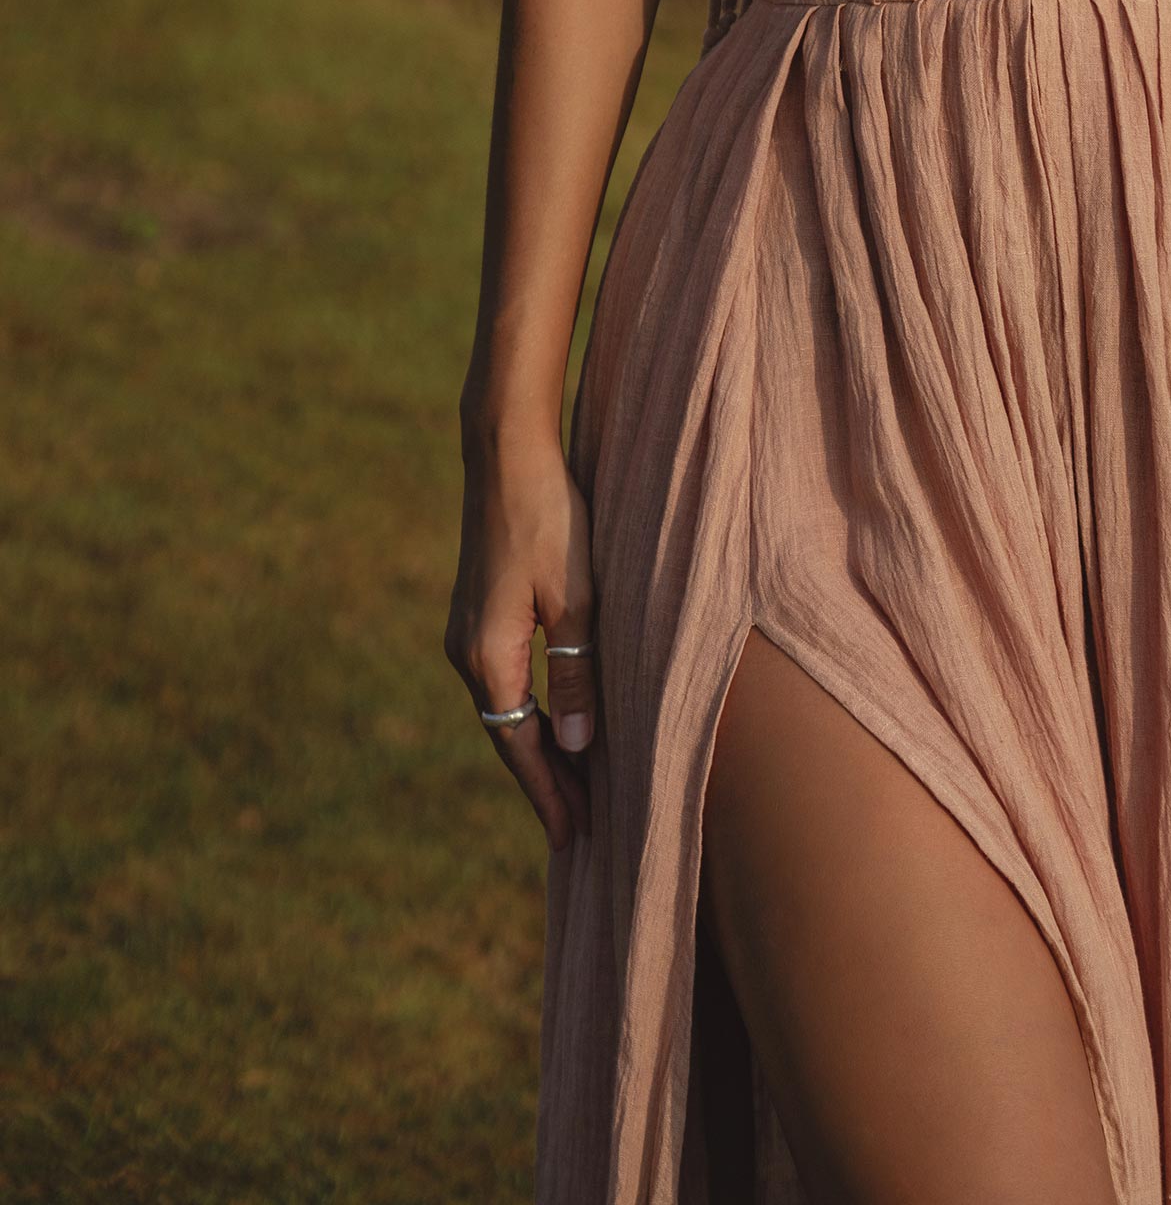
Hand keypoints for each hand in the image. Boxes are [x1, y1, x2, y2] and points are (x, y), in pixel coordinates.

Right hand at [444, 437, 597, 850]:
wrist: (505, 454)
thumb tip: (579, 748)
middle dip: (546, 780)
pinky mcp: (476, 612)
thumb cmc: (550, 519)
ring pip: (506, 709)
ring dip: (539, 746)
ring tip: (577, 784)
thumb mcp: (576, 599)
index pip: (521, 747)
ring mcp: (466, 632)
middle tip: (582, 826)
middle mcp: (466, 653)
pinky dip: (531, 710)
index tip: (574, 837)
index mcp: (488, 657)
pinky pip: (504, 681)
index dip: (550, 793)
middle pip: (509, 736)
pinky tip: (555, 720)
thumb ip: (577, 675)